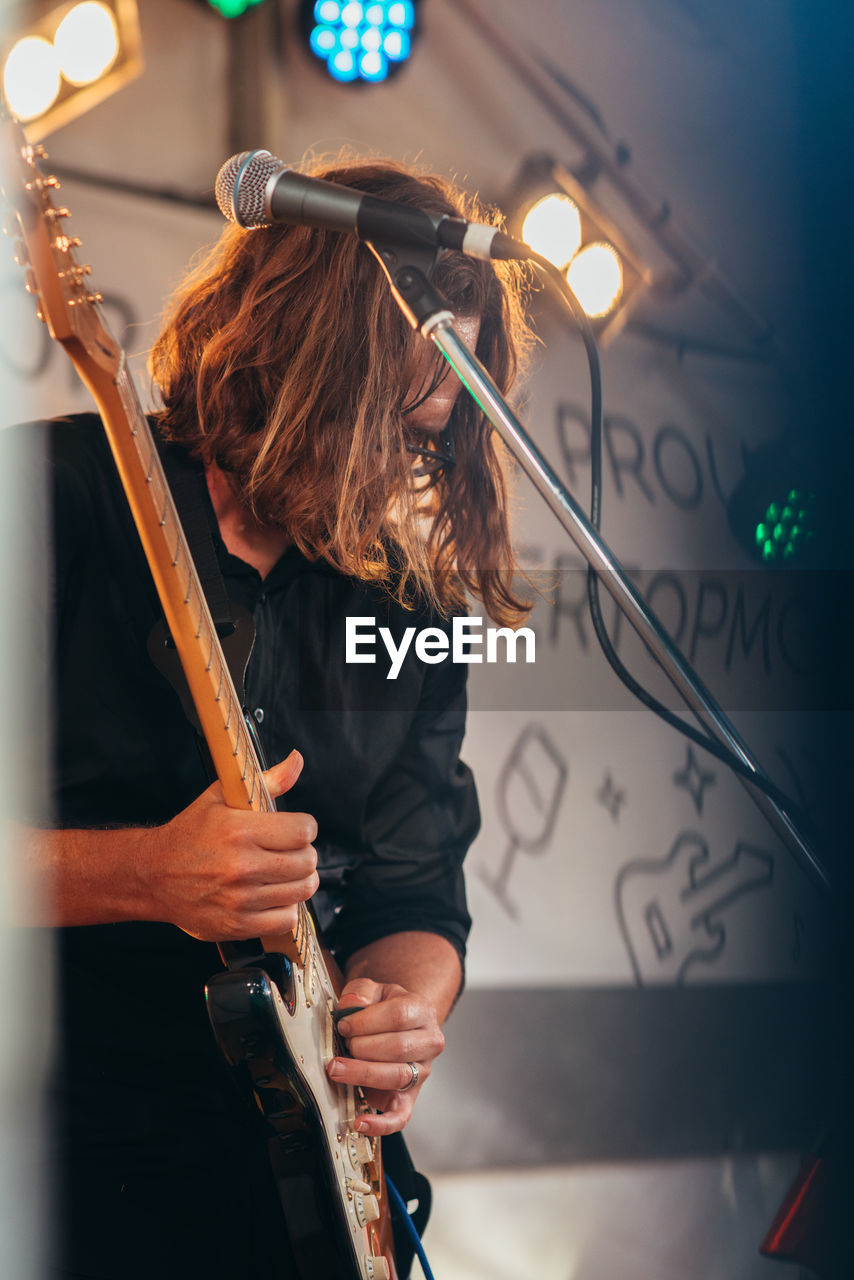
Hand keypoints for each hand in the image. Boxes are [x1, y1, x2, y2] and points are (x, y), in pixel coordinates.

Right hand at [144, 749, 318, 940]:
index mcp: (239, 831)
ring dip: (299, 880)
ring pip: (302, 890)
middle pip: (307, 862)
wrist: (153, 875)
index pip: (303, 831)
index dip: (304, 828)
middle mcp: (241, 866)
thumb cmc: (190, 833)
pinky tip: (272, 896)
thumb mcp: (222, 798)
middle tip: (288, 852)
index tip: (295, 829)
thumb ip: (266, 781)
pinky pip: (287, 919)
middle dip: (304, 853)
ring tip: (284, 873)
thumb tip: (296, 760)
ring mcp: (240, 899)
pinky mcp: (237, 925)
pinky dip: (285, 908)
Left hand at [326, 977, 445, 1134]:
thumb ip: (361, 991)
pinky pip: (400, 1117)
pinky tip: (359, 1122)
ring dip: (362, 1074)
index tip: (344, 1025)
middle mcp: (429, 1043)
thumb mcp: (373, 991)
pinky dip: (380, 1124)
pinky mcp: (409, 1099)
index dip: (367, 1021)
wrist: (398, 1029)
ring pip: (396, 1076)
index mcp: (423, 1011)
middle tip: (343, 1045)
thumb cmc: (382, 1010)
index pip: (400, 1015)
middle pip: (398, 1047)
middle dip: (362, 1047)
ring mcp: (421, 1073)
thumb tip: (353, 1004)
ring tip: (336, 1070)